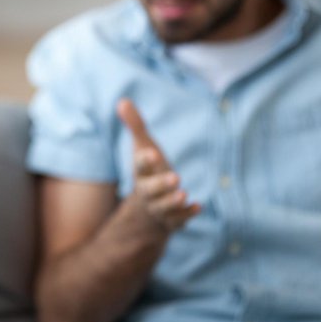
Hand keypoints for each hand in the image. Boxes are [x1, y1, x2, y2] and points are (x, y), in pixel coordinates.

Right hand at [117, 99, 199, 231]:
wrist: (147, 208)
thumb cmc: (148, 171)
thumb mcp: (143, 147)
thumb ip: (135, 126)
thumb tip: (122, 100)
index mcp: (141, 173)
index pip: (140, 166)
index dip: (145, 160)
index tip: (151, 153)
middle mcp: (148, 192)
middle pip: (151, 190)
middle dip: (161, 185)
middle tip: (176, 177)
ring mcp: (159, 207)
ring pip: (163, 208)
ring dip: (172, 202)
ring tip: (183, 194)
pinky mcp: (172, 219)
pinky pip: (178, 220)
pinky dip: (187, 214)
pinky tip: (198, 206)